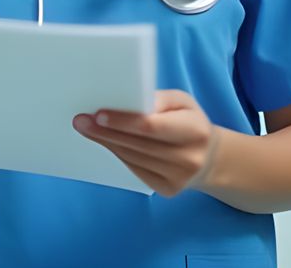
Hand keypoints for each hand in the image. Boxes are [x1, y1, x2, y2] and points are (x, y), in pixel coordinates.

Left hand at [73, 89, 220, 196]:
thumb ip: (159, 99)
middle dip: (106, 132)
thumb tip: (128, 102)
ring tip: (88, 129)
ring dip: (108, 143)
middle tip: (81, 121)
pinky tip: (107, 143)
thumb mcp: (183, 102)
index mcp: (195, 131)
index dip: (123, 121)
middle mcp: (188, 158)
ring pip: (133, 158)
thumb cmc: (190, 122)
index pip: (152, 127)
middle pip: (138, 144)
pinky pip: (135, 169)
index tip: (98, 114)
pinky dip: (119, 154)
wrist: (209, 158)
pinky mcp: (168, 190)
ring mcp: (178, 178)